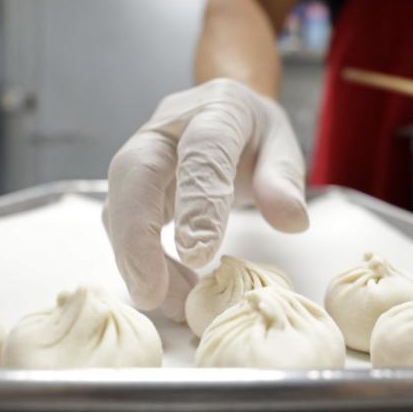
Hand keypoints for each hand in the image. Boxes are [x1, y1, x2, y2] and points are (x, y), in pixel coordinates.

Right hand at [104, 78, 308, 319]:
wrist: (226, 112)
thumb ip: (284, 179)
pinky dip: (141, 261)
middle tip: (151, 291)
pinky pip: (124, 223)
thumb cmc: (254, 133)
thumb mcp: (283, 145)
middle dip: (137, 236)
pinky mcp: (131, 185)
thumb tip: (291, 221)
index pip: (201, 150)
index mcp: (217, 109)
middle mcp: (168, 128)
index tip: (199, 254)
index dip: (198, 201)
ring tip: (166, 302)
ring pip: (121, 202)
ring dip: (136, 258)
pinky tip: (167, 291)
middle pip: (135, 174)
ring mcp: (142, 154)